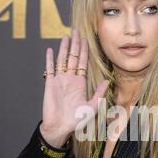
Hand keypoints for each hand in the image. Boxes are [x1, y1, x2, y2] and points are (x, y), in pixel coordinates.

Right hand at [40, 28, 109, 146]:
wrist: (60, 127)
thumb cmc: (76, 120)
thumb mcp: (91, 107)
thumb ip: (99, 93)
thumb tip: (107, 81)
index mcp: (80, 83)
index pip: (83, 62)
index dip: (85, 51)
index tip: (86, 39)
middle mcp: (70, 79)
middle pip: (73, 57)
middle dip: (75, 44)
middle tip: (76, 30)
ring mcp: (59, 80)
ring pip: (62, 60)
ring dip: (64, 48)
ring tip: (66, 36)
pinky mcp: (50, 84)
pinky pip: (50, 69)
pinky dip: (50, 59)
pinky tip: (50, 50)